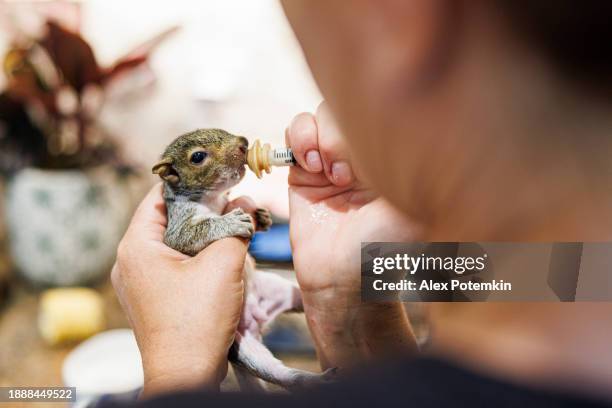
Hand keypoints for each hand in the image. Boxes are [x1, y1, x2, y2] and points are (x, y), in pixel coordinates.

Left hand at [111, 184, 249, 396]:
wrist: (184, 377)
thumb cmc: (197, 321)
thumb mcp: (224, 265)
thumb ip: (236, 226)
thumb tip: (247, 203)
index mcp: (137, 245)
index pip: (161, 194)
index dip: (192, 181)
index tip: (220, 175)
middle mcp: (130, 260)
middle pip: (168, 218)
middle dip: (204, 209)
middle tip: (233, 201)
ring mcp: (139, 281)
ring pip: (174, 242)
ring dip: (203, 233)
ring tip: (232, 226)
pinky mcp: (152, 298)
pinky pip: (174, 264)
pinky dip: (197, 255)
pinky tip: (221, 256)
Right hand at [287, 102, 419, 368]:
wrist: (344, 282)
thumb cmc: (385, 249)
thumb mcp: (414, 204)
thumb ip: (418, 164)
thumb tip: (425, 119)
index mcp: (394, 156)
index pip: (381, 111)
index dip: (367, 126)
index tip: (368, 163)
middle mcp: (363, 155)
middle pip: (346, 107)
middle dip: (340, 135)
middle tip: (345, 177)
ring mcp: (332, 161)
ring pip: (320, 116)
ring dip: (318, 137)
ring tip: (326, 173)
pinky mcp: (303, 173)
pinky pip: (295, 134)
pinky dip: (299, 141)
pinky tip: (310, 168)